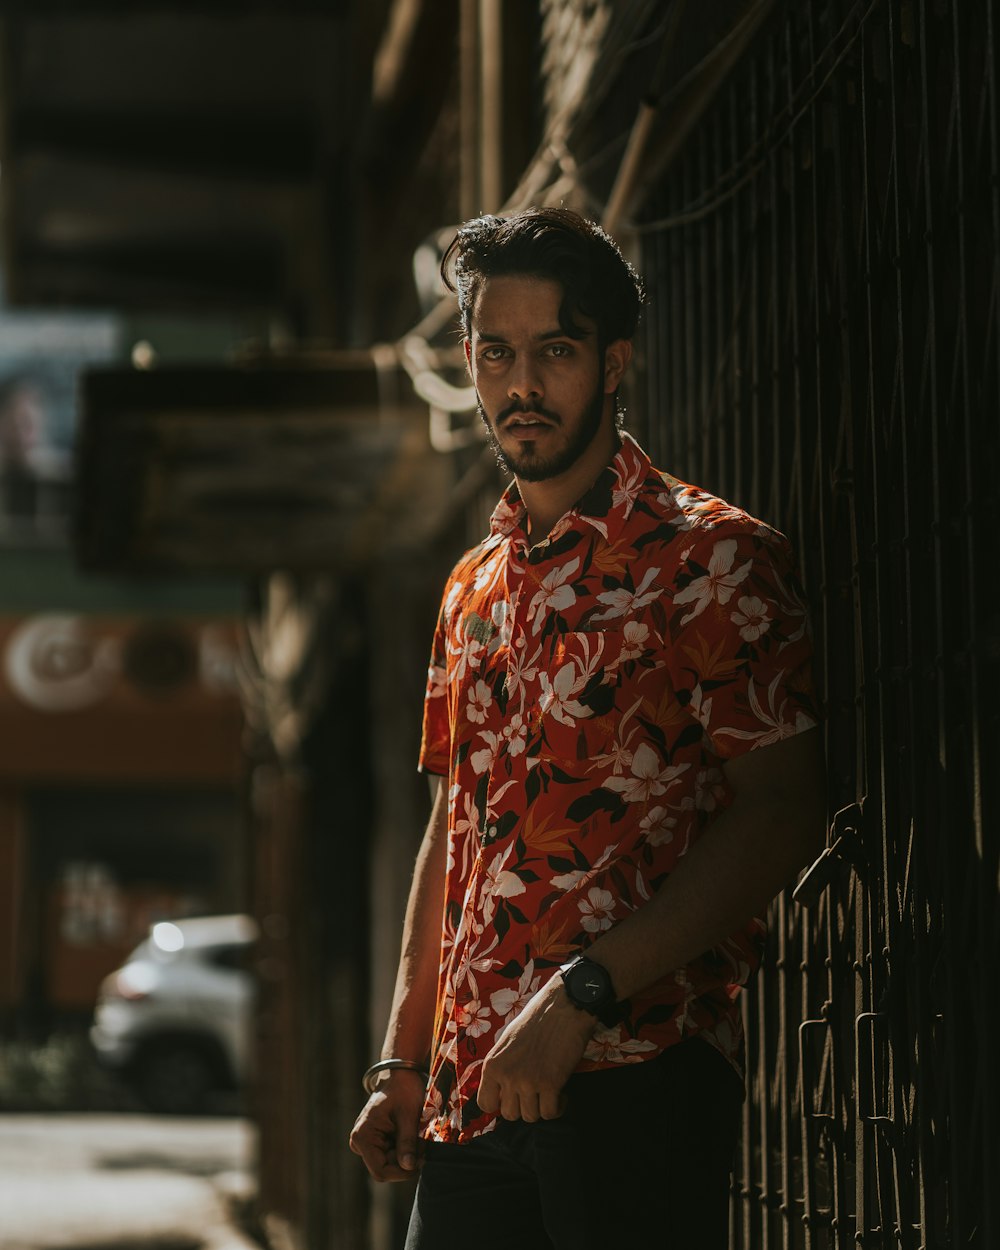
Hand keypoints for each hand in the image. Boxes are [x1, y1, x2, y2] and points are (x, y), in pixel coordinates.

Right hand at [349, 1070, 426, 1181]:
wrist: (400, 1074)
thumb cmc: (404, 1090)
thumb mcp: (408, 1116)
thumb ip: (407, 1142)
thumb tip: (408, 1167)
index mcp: (363, 1136)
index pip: (381, 1171)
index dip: (402, 1172)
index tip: (421, 1160)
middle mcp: (359, 1142)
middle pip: (385, 1168)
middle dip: (406, 1161)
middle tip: (422, 1144)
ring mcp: (365, 1142)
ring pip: (390, 1163)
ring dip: (406, 1154)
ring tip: (417, 1135)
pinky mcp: (374, 1141)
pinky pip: (390, 1155)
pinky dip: (404, 1148)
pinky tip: (410, 1134)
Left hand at [477, 976, 595, 1122]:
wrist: (563, 1007)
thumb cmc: (537, 1020)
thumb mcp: (507, 1041)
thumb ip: (502, 1067)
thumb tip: (501, 1090)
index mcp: (492, 1064)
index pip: (485, 1104)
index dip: (500, 1104)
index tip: (513, 1097)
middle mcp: (507, 1075)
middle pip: (510, 1114)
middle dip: (524, 1106)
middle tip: (535, 1092)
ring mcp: (528, 1081)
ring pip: (531, 1117)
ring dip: (541, 1107)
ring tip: (549, 1092)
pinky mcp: (551, 1084)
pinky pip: (550, 1113)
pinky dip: (558, 1108)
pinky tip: (561, 1094)